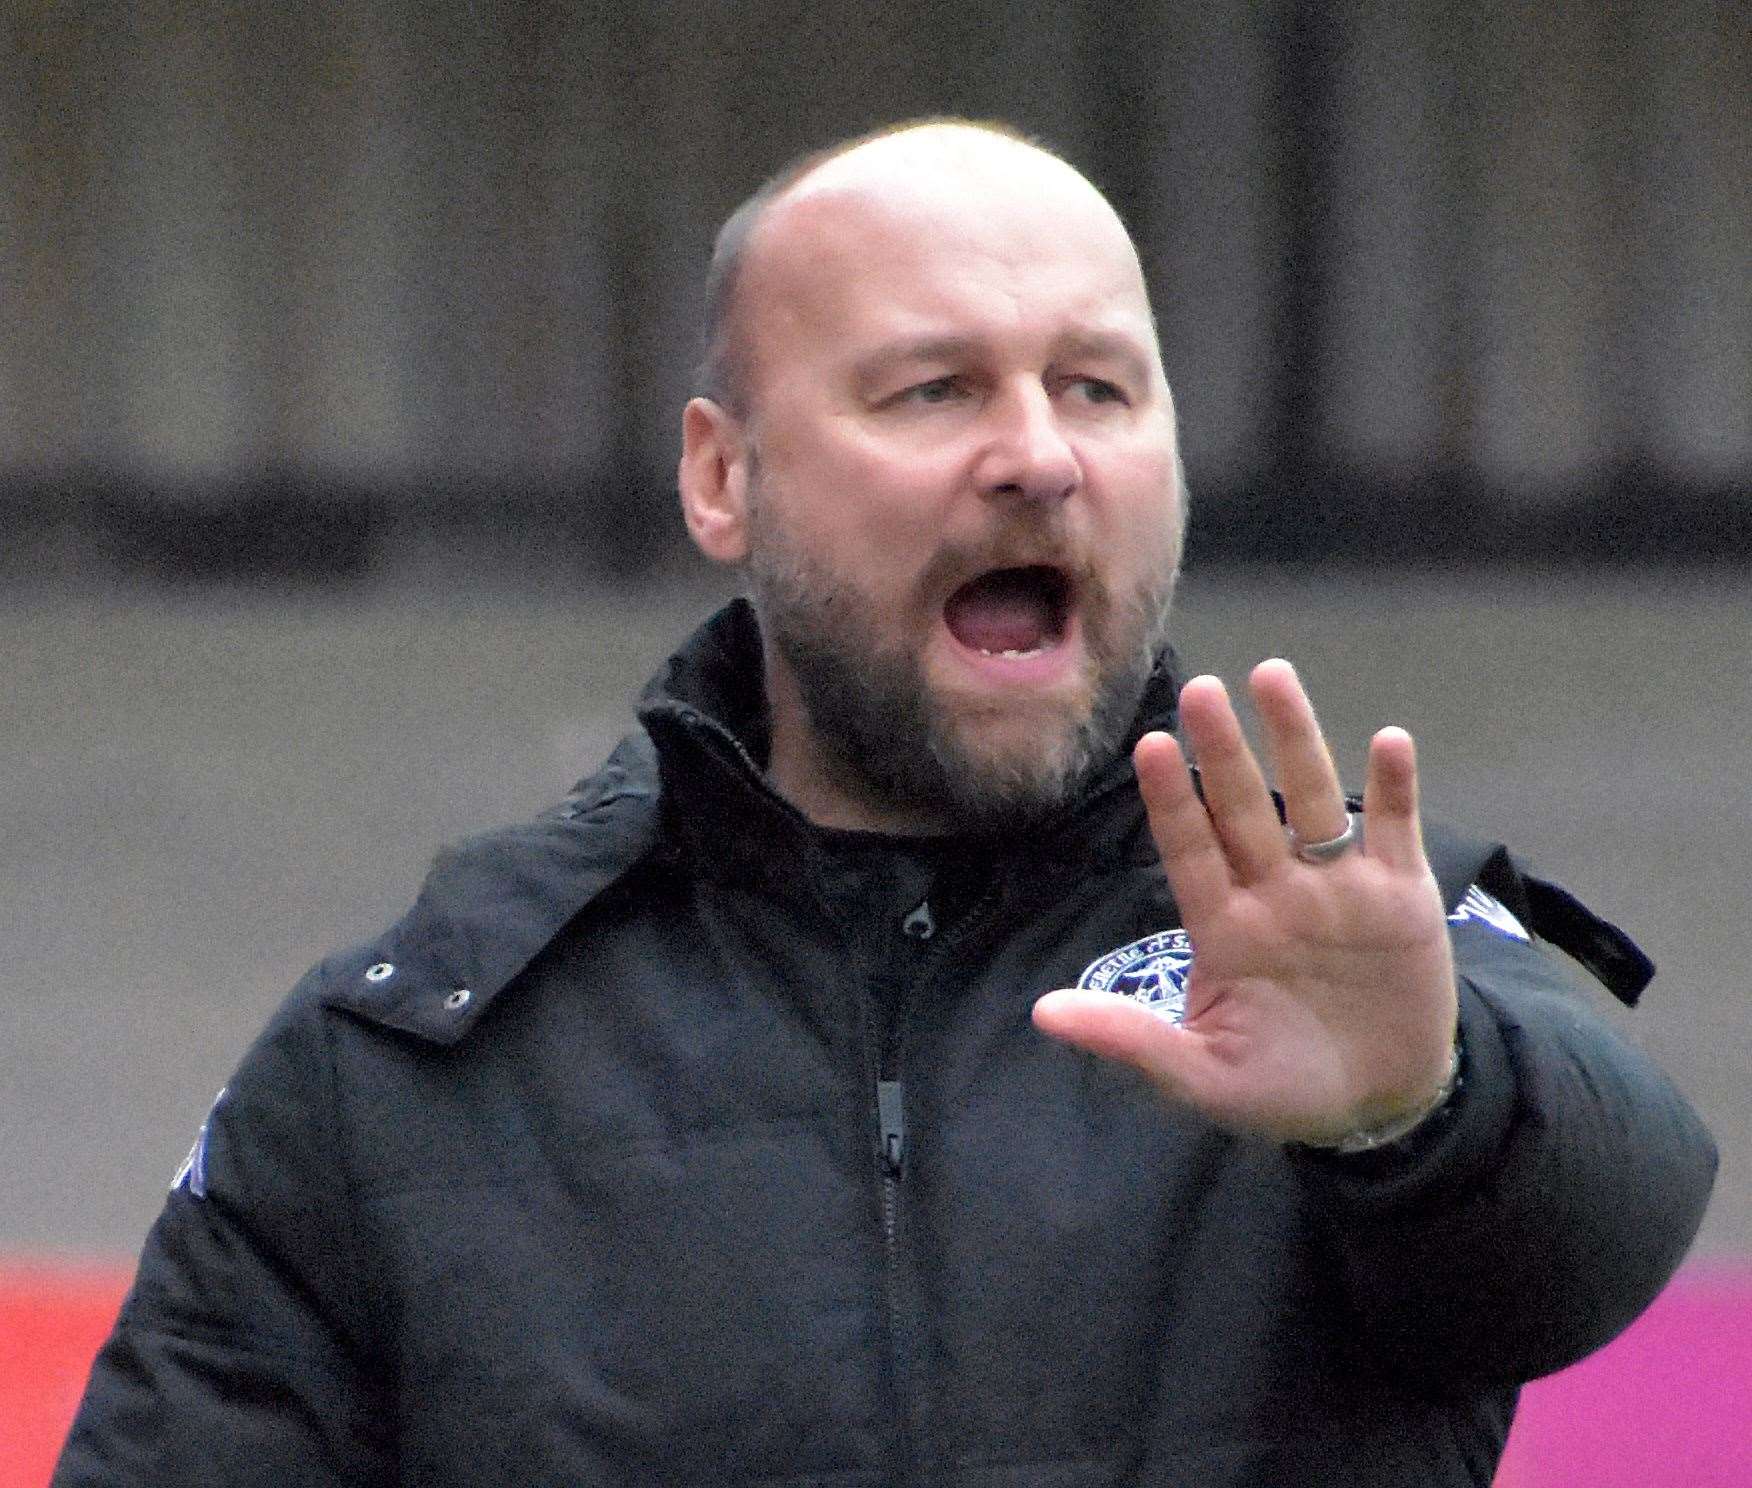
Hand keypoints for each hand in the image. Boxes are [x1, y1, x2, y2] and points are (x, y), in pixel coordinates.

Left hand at [1034, 660, 1457, 1144]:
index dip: (1172, 800)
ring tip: (1272, 677)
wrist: (1381, 1105)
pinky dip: (1394, 787)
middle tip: (1199, 688)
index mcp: (1223, 927)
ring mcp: (1337, 886)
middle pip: (1243, 807)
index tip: (1149, 745)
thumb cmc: (1283, 1088)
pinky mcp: (1400, 894)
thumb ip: (1131, 1040)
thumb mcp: (1201, 1075)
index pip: (1190, 850)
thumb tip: (1042, 1014)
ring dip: (1296, 738)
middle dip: (1222, 750)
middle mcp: (1274, 891)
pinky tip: (1390, 741)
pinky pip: (1395, 828)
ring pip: (1313, 799)